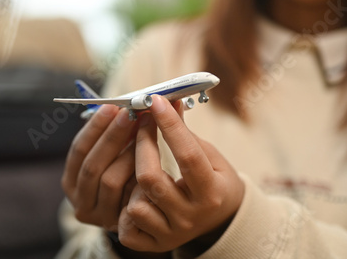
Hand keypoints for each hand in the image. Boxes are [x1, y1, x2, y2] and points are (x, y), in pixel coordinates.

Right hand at [61, 105, 138, 230]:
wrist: (142, 217)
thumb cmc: (126, 175)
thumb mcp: (115, 154)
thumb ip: (120, 131)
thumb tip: (133, 101)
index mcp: (71, 178)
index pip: (78, 149)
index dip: (94, 127)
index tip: (112, 106)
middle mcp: (79, 199)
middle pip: (92, 164)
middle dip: (112, 136)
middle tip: (131, 114)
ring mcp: (97, 215)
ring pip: (109, 180)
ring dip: (127, 154)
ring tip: (143, 134)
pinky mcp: (117, 225)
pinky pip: (128, 197)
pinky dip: (138, 177)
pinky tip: (150, 160)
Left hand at [118, 95, 244, 252]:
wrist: (221, 221)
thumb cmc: (214, 182)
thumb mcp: (211, 157)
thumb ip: (187, 133)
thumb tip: (169, 101)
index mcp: (211, 192)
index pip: (187, 155)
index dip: (169, 125)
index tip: (156, 101)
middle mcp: (190, 217)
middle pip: (151, 178)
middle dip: (141, 144)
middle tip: (140, 122)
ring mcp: (171, 233)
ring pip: (135, 204)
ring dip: (132, 180)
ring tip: (143, 169)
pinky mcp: (155, 245)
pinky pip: (127, 229)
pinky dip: (125, 212)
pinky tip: (135, 198)